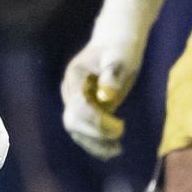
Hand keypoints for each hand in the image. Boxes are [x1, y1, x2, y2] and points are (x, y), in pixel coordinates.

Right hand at [61, 29, 141, 160]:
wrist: (116, 41)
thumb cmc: (121, 47)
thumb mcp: (120, 58)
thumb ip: (112, 75)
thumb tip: (106, 97)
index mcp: (75, 76)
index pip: (78, 106)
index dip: (96, 121)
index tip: (120, 126)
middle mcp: (70, 91)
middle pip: (73, 121)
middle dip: (95, 134)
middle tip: (120, 135)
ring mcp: (75, 100)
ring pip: (76, 130)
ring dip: (95, 143)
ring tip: (117, 150)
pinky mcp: (84, 108)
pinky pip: (85, 131)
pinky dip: (97, 142)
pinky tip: (113, 150)